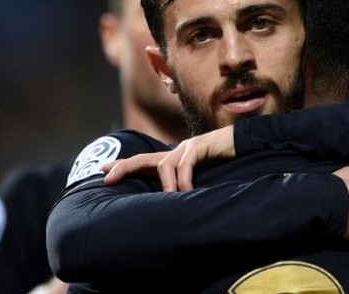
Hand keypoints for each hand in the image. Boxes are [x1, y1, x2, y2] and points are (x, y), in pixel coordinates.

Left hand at [103, 125, 235, 190]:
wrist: (245, 144)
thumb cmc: (225, 162)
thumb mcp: (202, 177)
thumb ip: (187, 186)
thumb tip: (174, 204)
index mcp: (175, 158)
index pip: (145, 161)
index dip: (124, 166)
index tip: (103, 171)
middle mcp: (177, 151)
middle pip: (144, 158)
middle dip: (124, 167)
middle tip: (107, 177)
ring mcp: (187, 147)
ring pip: (164, 165)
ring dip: (166, 186)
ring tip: (171, 199)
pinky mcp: (199, 146)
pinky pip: (185, 165)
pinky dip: (184, 180)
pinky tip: (186, 192)